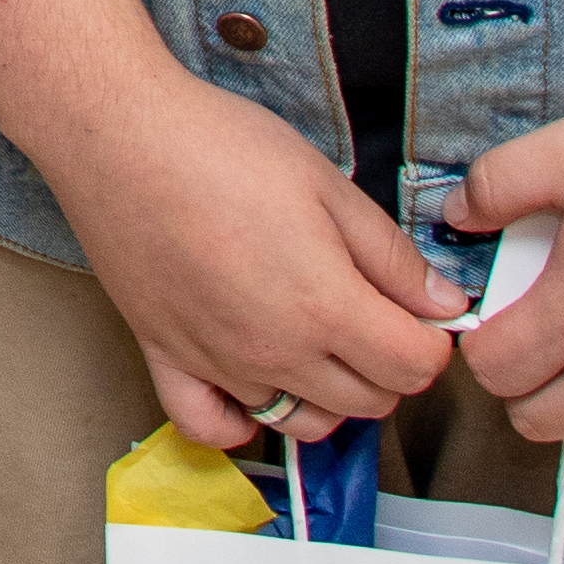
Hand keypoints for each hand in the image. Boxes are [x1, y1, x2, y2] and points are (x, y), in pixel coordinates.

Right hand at [23, 58, 470, 450]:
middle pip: (370, 403)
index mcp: (325, 306)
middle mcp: (276, 353)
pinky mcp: (166, 357)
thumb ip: (391, 255)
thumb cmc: (220, 147)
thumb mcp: (327, 184)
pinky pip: (211, 428)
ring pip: (303, 423)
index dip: (432, 340)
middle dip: (389, 364)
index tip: (420, 309)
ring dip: (328, 395)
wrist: (117, 135)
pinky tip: (252, 384)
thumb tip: (445, 305)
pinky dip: (241, 421)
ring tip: (318, 341)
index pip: (415, 368)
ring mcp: (218, 364)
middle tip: (373, 312)